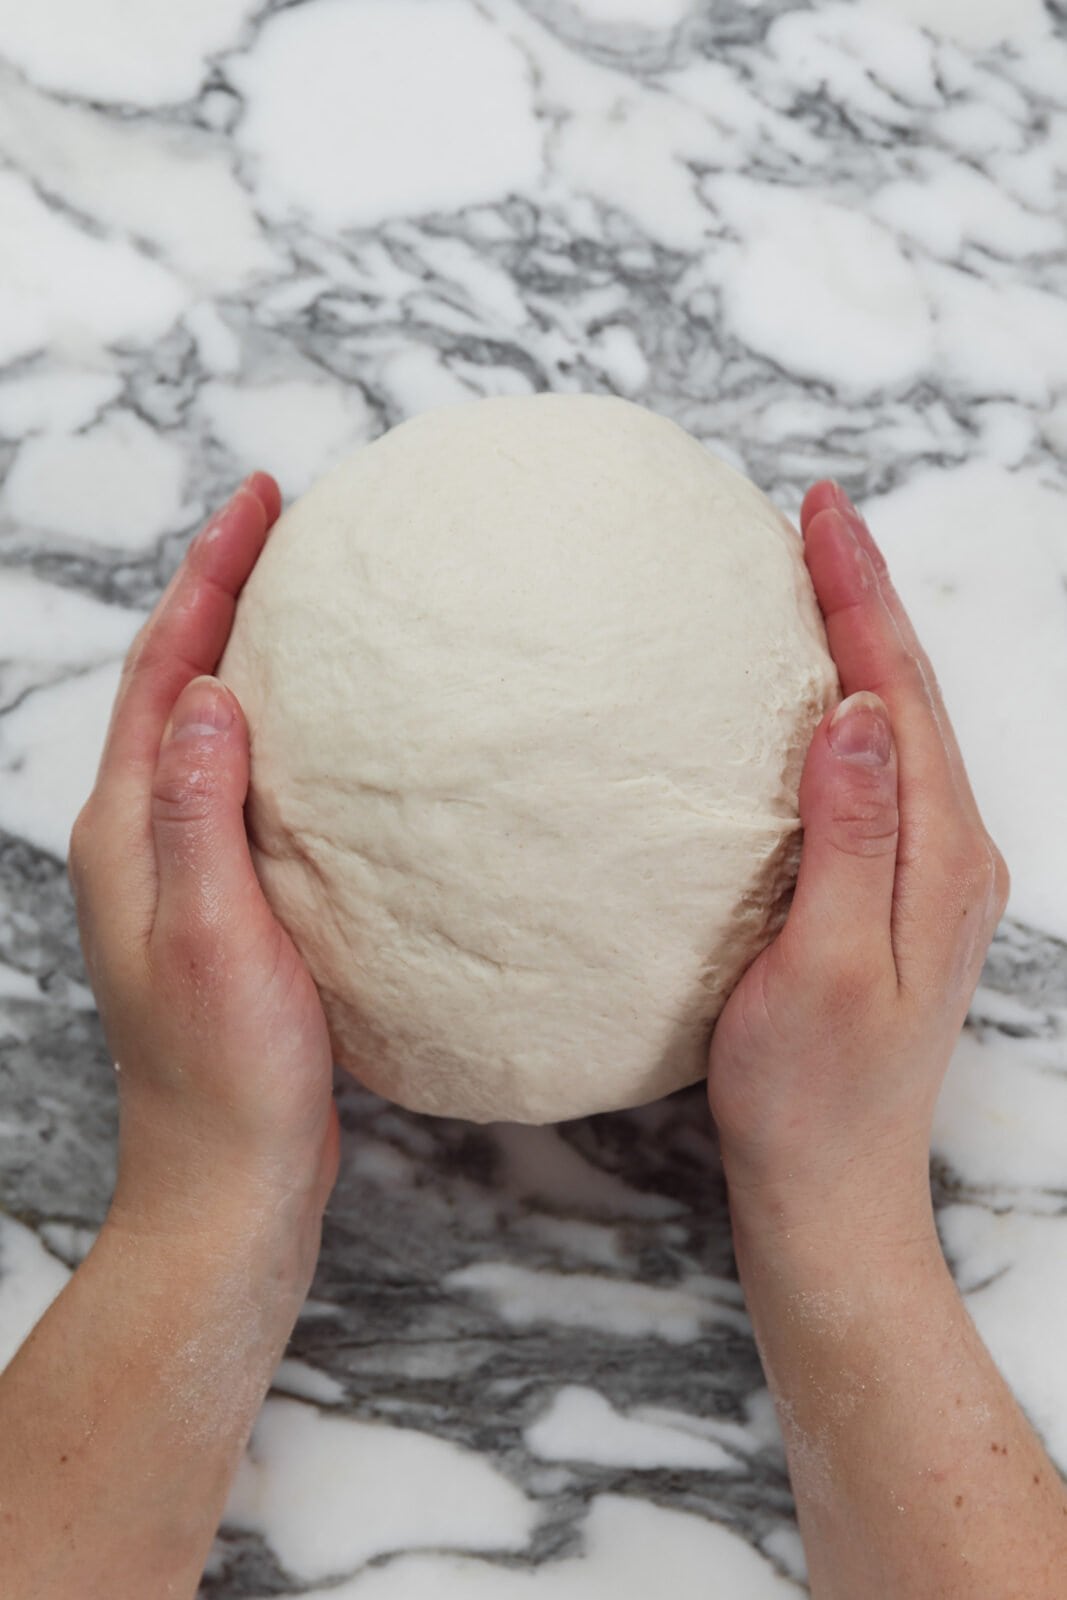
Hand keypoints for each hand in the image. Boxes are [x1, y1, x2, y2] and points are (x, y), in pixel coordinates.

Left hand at [69, 475, 338, 1275]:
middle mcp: (143, 836)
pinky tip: (335, 732)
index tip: (259, 500)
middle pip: (176, 682)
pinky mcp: (227, 900)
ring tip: (306, 599)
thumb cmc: (224, 1075)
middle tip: (285, 523)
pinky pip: (247, 781)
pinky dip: (281, 727)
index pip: (163, 672)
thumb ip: (198, 814)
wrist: (231, 1181)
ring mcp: (182, 869)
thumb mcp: (212, 937)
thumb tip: (207, 691)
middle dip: (223, 591)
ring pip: (210, 728)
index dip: (208, 578)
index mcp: (127, 829)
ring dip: (249, 652)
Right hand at [707, 482, 1008, 1240]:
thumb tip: (851, 711)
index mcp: (940, 859)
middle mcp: (949, 855)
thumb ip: (850, 839)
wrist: (830, 1191)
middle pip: (907, 695)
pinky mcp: (890, 897)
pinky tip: (808, 698)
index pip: (898, 694)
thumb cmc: (812, 1098)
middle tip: (812, 515)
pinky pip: (875, 773)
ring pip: (895, 727)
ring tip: (812, 577)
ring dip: (857, 643)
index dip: (857, 597)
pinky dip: (844, 708)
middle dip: (863, 596)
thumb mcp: (826, 969)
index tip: (818, 512)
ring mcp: (925, 876)